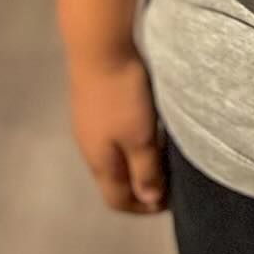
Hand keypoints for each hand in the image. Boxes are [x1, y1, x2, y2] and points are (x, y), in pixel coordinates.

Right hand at [66, 46, 168, 213]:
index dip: (141, 207)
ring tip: (160, 154)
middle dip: (139, 186)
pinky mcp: (91, 103)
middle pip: (113, 180)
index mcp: (100, 162)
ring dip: (135, 162)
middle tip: (167, 180)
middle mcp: (89, 148)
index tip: (166, 202)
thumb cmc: (123, 94)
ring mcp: (87, 124)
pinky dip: (128, 142)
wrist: (99, 46)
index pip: (117, 199)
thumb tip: (149, 200)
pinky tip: (144, 126)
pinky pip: (110, 135)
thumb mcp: (141, 136)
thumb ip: (145, 170)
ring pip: (112, 156)